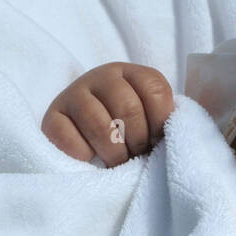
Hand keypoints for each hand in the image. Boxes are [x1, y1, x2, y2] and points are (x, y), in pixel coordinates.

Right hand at [41, 62, 174, 165]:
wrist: (83, 132)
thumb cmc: (128, 130)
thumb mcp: (151, 117)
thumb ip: (167, 121)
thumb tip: (182, 136)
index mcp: (131, 73)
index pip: (155, 91)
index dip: (161, 123)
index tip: (157, 140)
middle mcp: (102, 76)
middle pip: (128, 109)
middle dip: (138, 142)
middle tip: (137, 155)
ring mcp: (74, 94)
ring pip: (101, 127)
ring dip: (115, 154)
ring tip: (118, 161)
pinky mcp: (52, 117)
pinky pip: (70, 140)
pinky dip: (86, 156)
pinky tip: (91, 158)